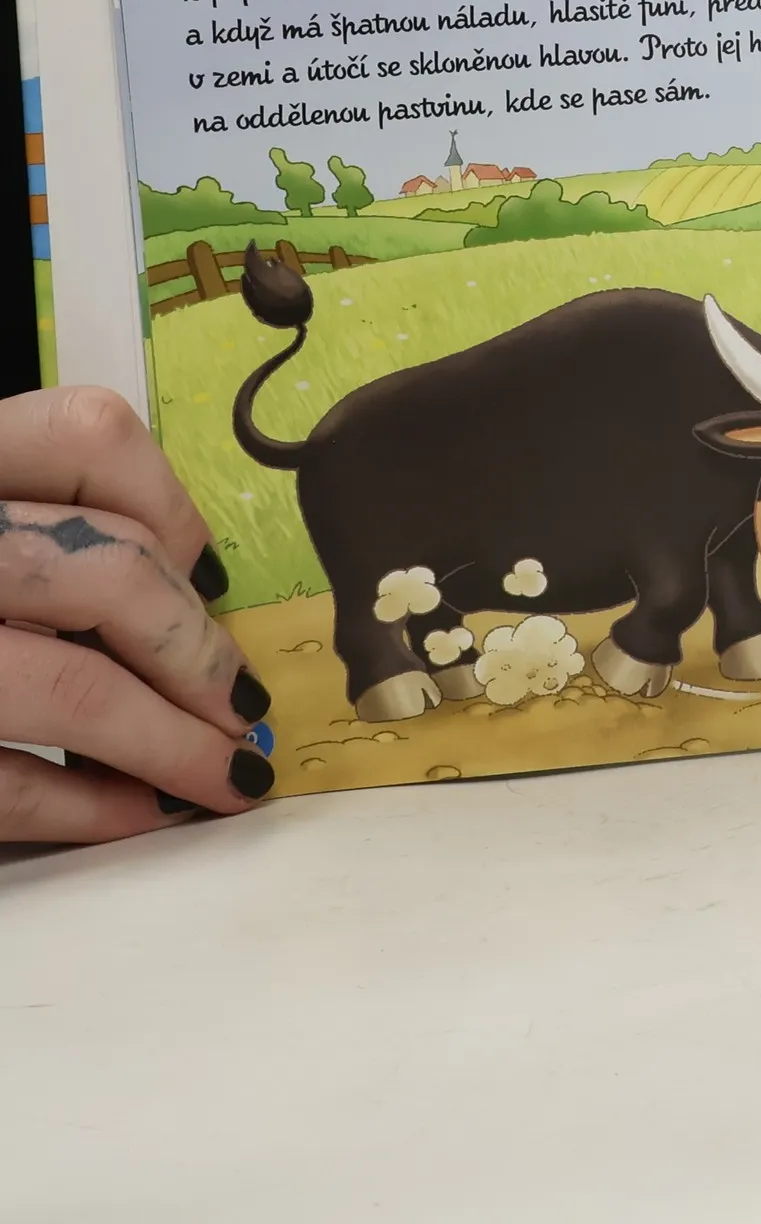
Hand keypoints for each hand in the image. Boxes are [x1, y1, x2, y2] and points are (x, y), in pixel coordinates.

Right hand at [0, 387, 272, 843]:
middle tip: (242, 705)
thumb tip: (182, 587)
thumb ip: (30, 528)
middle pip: (106, 573)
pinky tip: (133, 815)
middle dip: (196, 653)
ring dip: (171, 745)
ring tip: (221, 776)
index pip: (87, 433)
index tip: (205, 578)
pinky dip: (87, 807)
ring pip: (72, 690)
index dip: (170, 507)